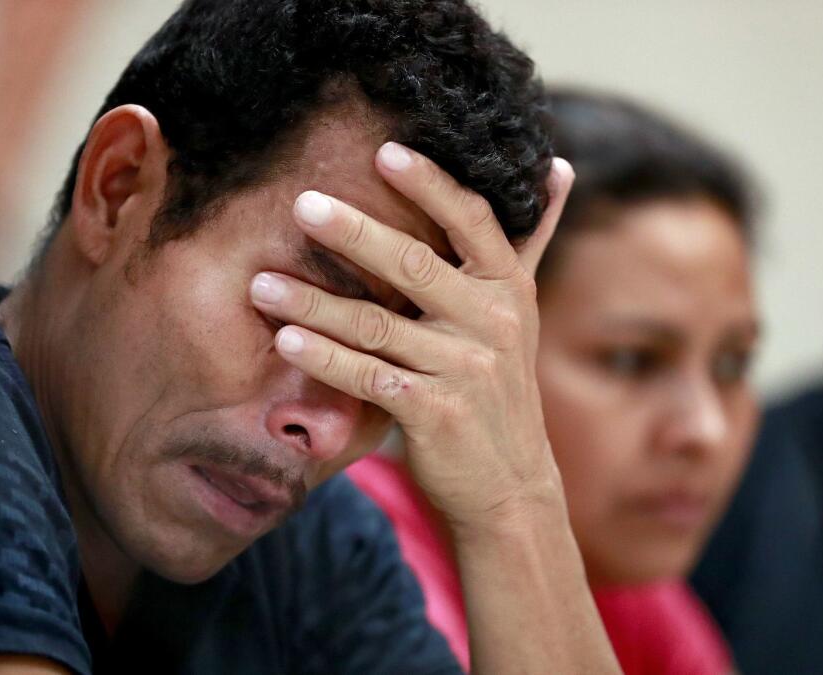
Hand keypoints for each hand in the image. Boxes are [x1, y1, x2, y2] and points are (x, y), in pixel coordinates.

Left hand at [250, 141, 573, 532]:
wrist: (511, 484)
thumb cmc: (498, 387)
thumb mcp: (520, 311)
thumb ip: (527, 242)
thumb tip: (559, 167)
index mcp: (508, 287)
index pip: (472, 221)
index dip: (430, 185)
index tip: (385, 152)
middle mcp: (492, 322)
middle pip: (415, 265)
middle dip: (355, 233)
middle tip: (302, 205)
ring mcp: (465, 370)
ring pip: (378, 325)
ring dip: (315, 302)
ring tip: (262, 285)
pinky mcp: (436, 413)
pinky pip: (369, 378)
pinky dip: (325, 360)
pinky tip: (287, 342)